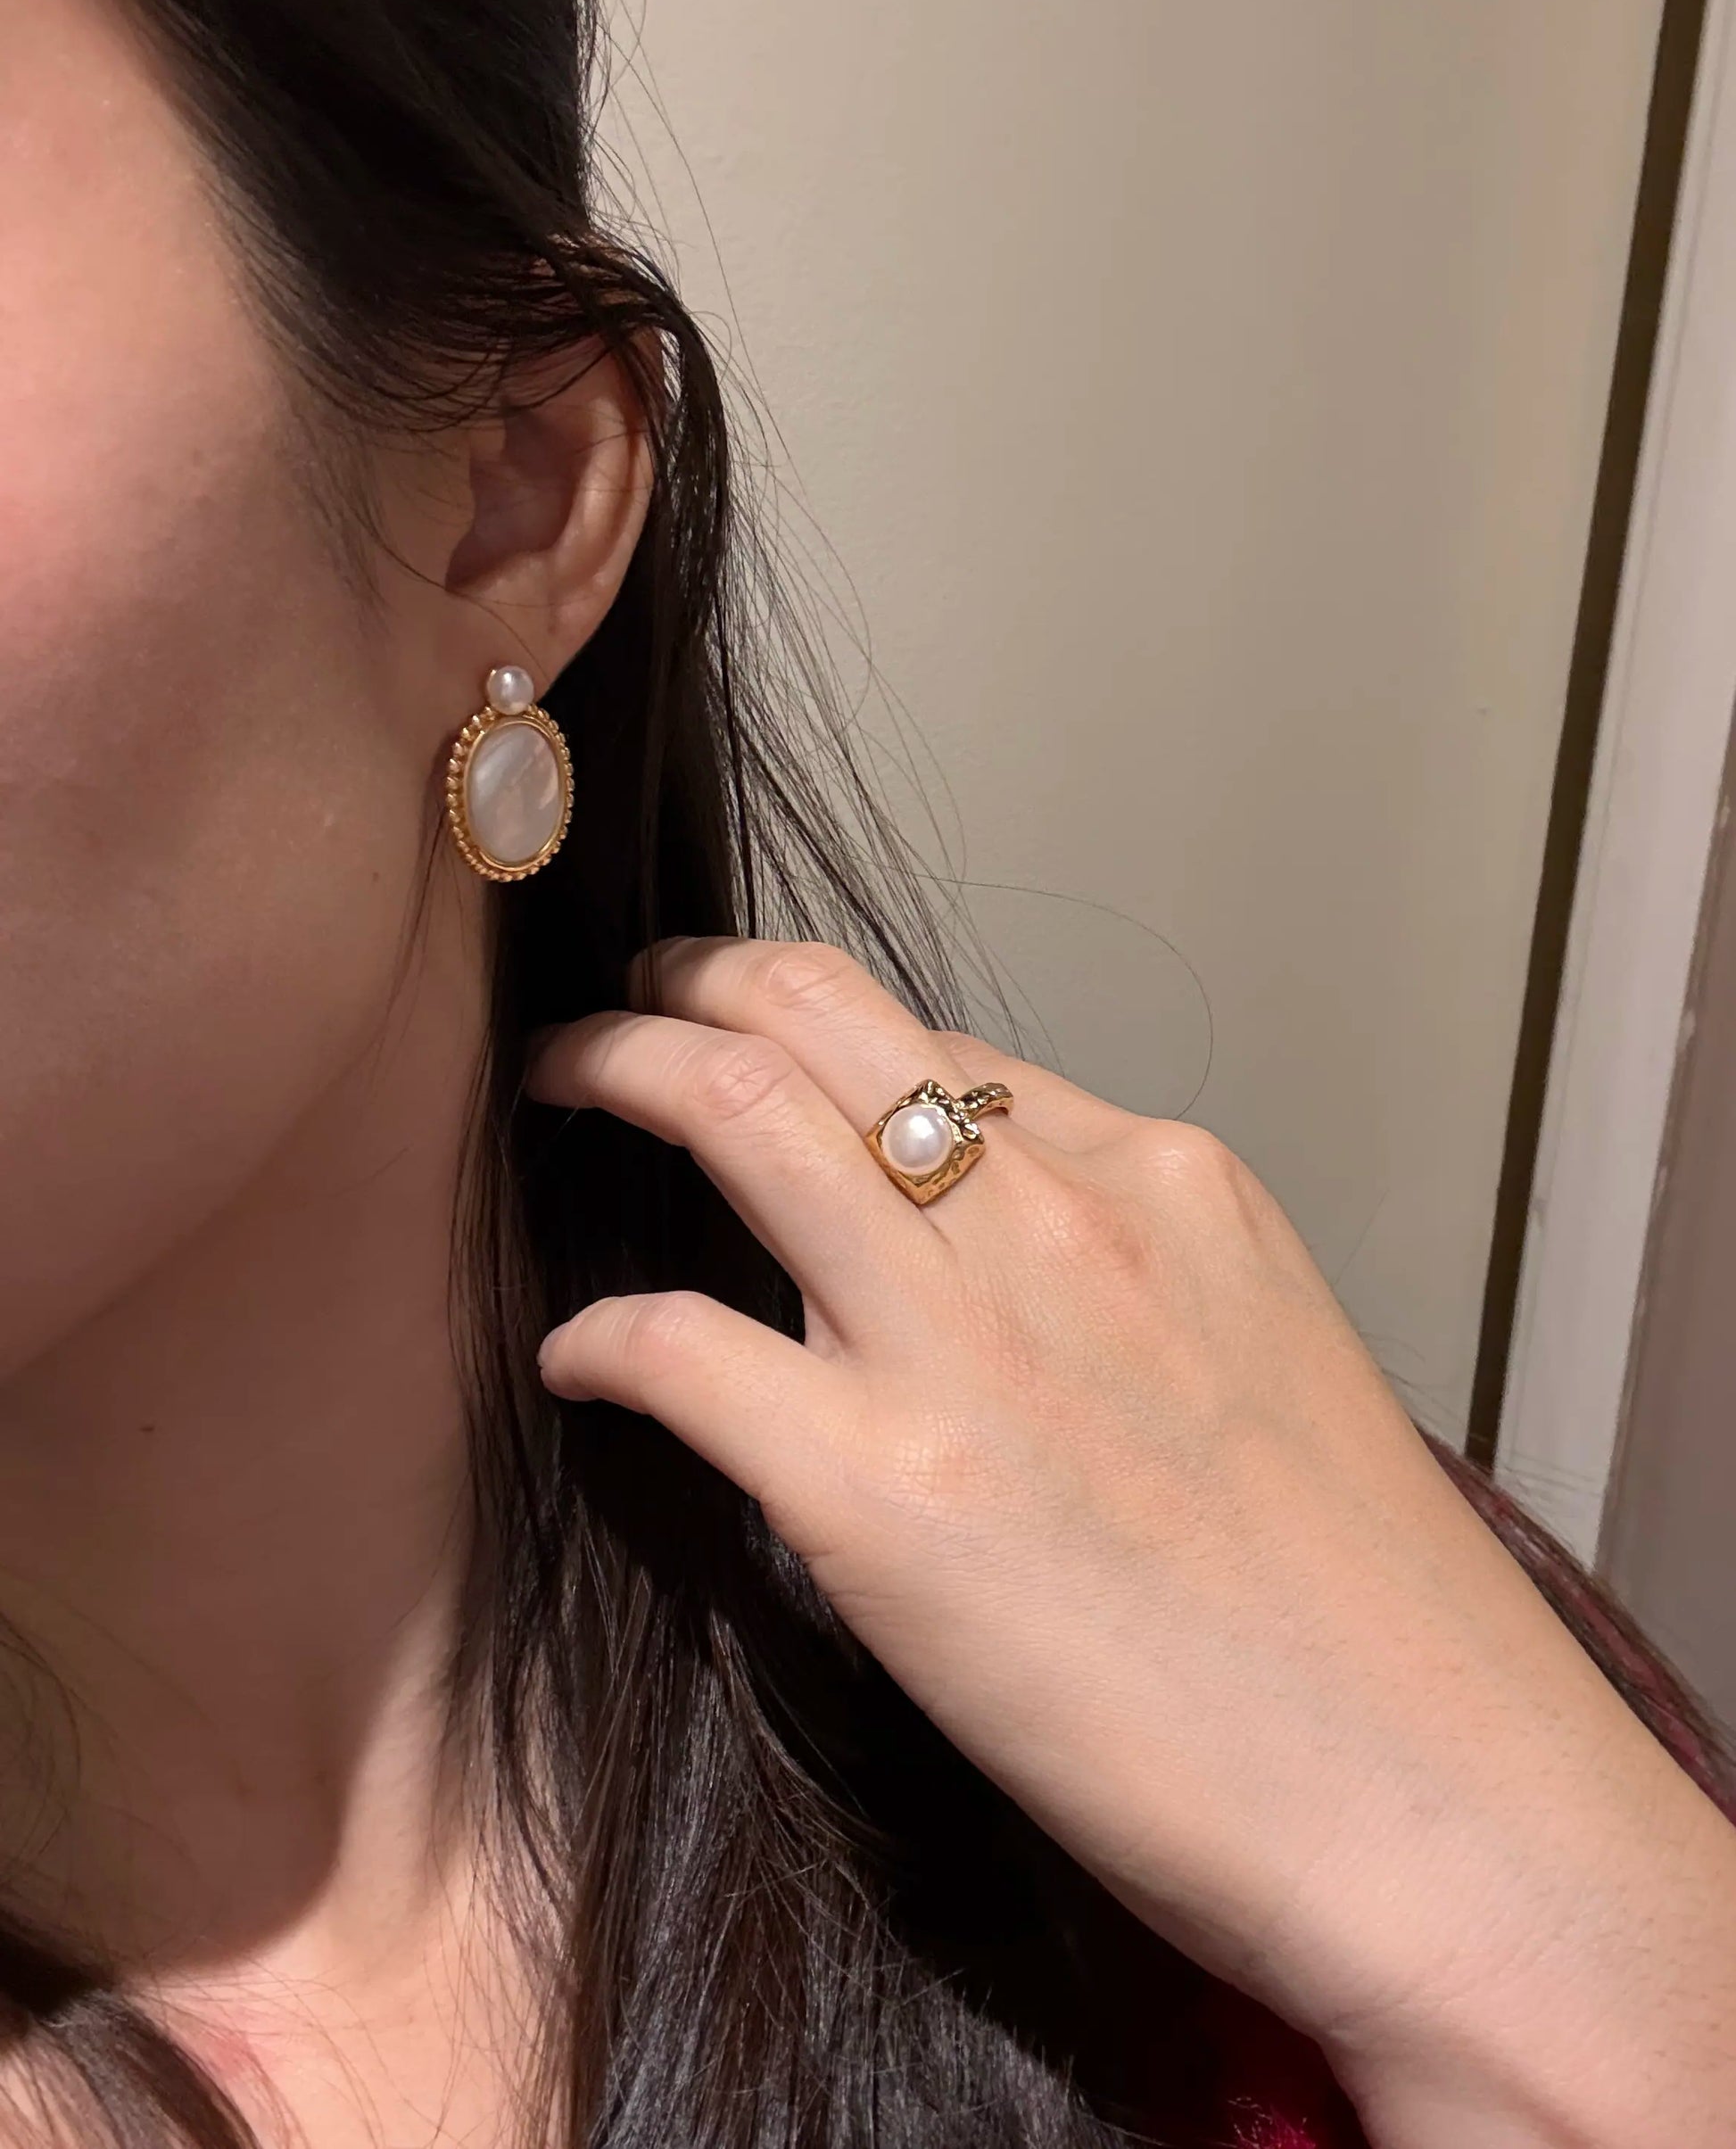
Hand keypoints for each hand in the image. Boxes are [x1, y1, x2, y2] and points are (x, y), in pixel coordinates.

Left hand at [530, 937, 1735, 2148]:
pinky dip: (604, 1336)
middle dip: (690, 977)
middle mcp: (1058, 1219)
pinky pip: (677, 1347)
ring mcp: (962, 1344)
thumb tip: (981, 1256)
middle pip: (818, 1015)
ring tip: (565, 1079)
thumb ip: (1125, 1274)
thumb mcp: (1263, 1349)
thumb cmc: (1364, 1611)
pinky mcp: (878, 1492)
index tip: (754, 1030)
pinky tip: (579, 1360)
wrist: (1434, 1798)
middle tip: (626, 1000)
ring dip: (618, 1069)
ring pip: (731, 1111)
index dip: (818, 1021)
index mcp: (1163, 1182)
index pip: (939, 1041)